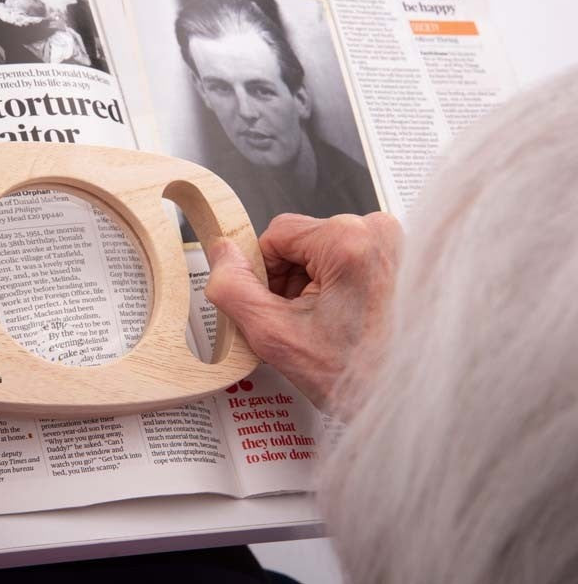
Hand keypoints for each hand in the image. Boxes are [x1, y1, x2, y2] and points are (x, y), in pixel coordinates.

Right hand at [205, 213, 401, 417]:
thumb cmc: (358, 376)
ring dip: (312, 285)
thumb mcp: (275, 335)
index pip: (276, 233)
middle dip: (289, 281)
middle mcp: (378, 231)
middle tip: (298, 323)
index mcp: (349, 240)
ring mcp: (396, 244)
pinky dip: (337, 286)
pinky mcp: (405, 258)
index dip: (262, 274)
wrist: (411, 402)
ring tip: (324, 326)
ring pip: (324, 251)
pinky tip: (343, 320)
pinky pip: (350, 259)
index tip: (272, 309)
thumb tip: (221, 253)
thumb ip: (234, 289)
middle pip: (302, 242)